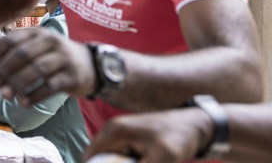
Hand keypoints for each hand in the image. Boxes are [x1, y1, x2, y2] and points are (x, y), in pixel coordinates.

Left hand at [0, 28, 95, 106]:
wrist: (92, 65)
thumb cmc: (54, 57)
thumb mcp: (37, 47)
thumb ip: (13, 53)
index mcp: (38, 32)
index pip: (12, 40)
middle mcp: (51, 41)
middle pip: (23, 54)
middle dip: (4, 70)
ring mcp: (63, 58)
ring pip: (37, 70)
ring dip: (18, 83)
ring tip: (4, 95)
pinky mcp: (72, 76)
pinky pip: (51, 86)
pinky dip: (35, 95)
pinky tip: (23, 103)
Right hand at [84, 108, 212, 162]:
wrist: (197, 127)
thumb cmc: (179, 137)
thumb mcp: (162, 158)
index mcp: (114, 131)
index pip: (89, 156)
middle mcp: (113, 131)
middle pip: (100, 159)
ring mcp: (122, 136)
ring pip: (112, 160)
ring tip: (150, 161)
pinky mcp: (131, 142)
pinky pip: (123, 159)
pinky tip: (148, 162)